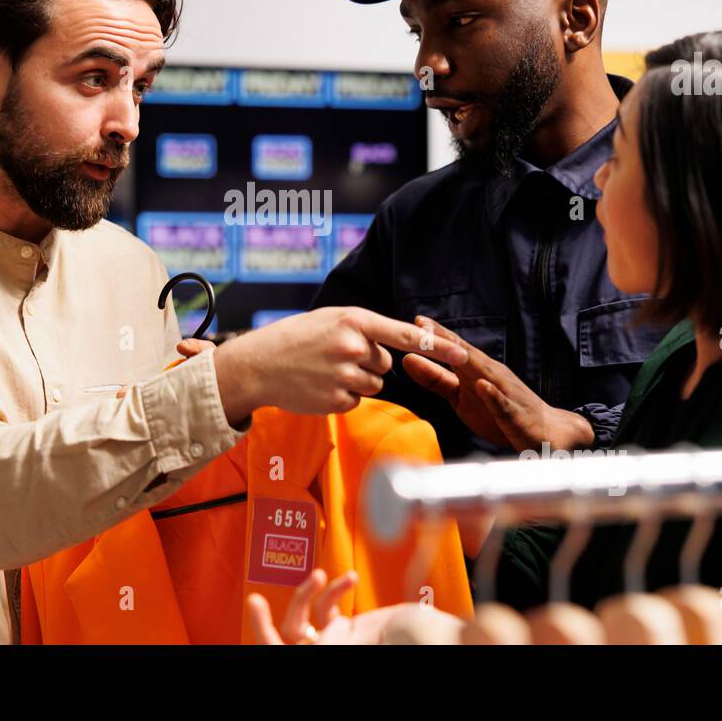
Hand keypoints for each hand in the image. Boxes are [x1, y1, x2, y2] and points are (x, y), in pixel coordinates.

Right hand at [210, 307, 467, 419]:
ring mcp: (344, 375)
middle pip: (385, 364)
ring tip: (325, 371)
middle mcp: (352, 346)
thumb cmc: (295, 338)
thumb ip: (362, 328)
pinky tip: (319, 386)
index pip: (404, 334)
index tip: (463, 355)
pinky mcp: (336, 400)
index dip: (437, 346)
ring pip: (374, 384)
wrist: (257, 364)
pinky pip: (357, 401)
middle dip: (367, 362)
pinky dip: (342, 396)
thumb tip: (389, 347)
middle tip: (335, 357)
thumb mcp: (329, 319)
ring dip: (356, 381)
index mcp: (353, 320)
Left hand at [247, 568, 463, 644]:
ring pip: (304, 618)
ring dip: (307, 594)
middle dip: (271, 618)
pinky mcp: (350, 629)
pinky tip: (351, 579)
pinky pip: (330, 608)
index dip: (264, 632)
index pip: (284, 652)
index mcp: (331, 659)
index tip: (255, 605)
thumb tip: (319, 637)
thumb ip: (343, 638)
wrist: (442, 637)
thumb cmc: (419, 640)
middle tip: (256, 599)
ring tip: (323, 576)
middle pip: (285, 638)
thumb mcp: (376, 641)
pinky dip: (337, 589)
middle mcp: (329, 652)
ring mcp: (337, 642)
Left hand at [402, 316, 593, 451]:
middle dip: (445, 339)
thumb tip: (408, 360)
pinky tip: (483, 386)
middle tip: (422, 325)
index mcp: (477, 370)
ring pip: (485, 373)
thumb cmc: (500, 413)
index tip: (415, 321)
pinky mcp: (515, 415)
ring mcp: (505, 393)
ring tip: (447, 347)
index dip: (435, 336)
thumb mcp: (461, 397)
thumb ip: (436, 380)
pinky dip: (493, 395)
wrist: (545, 432)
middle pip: (466, 354)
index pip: (454, 349)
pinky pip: (503, 405)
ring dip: (467, 360)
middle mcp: (492, 375)